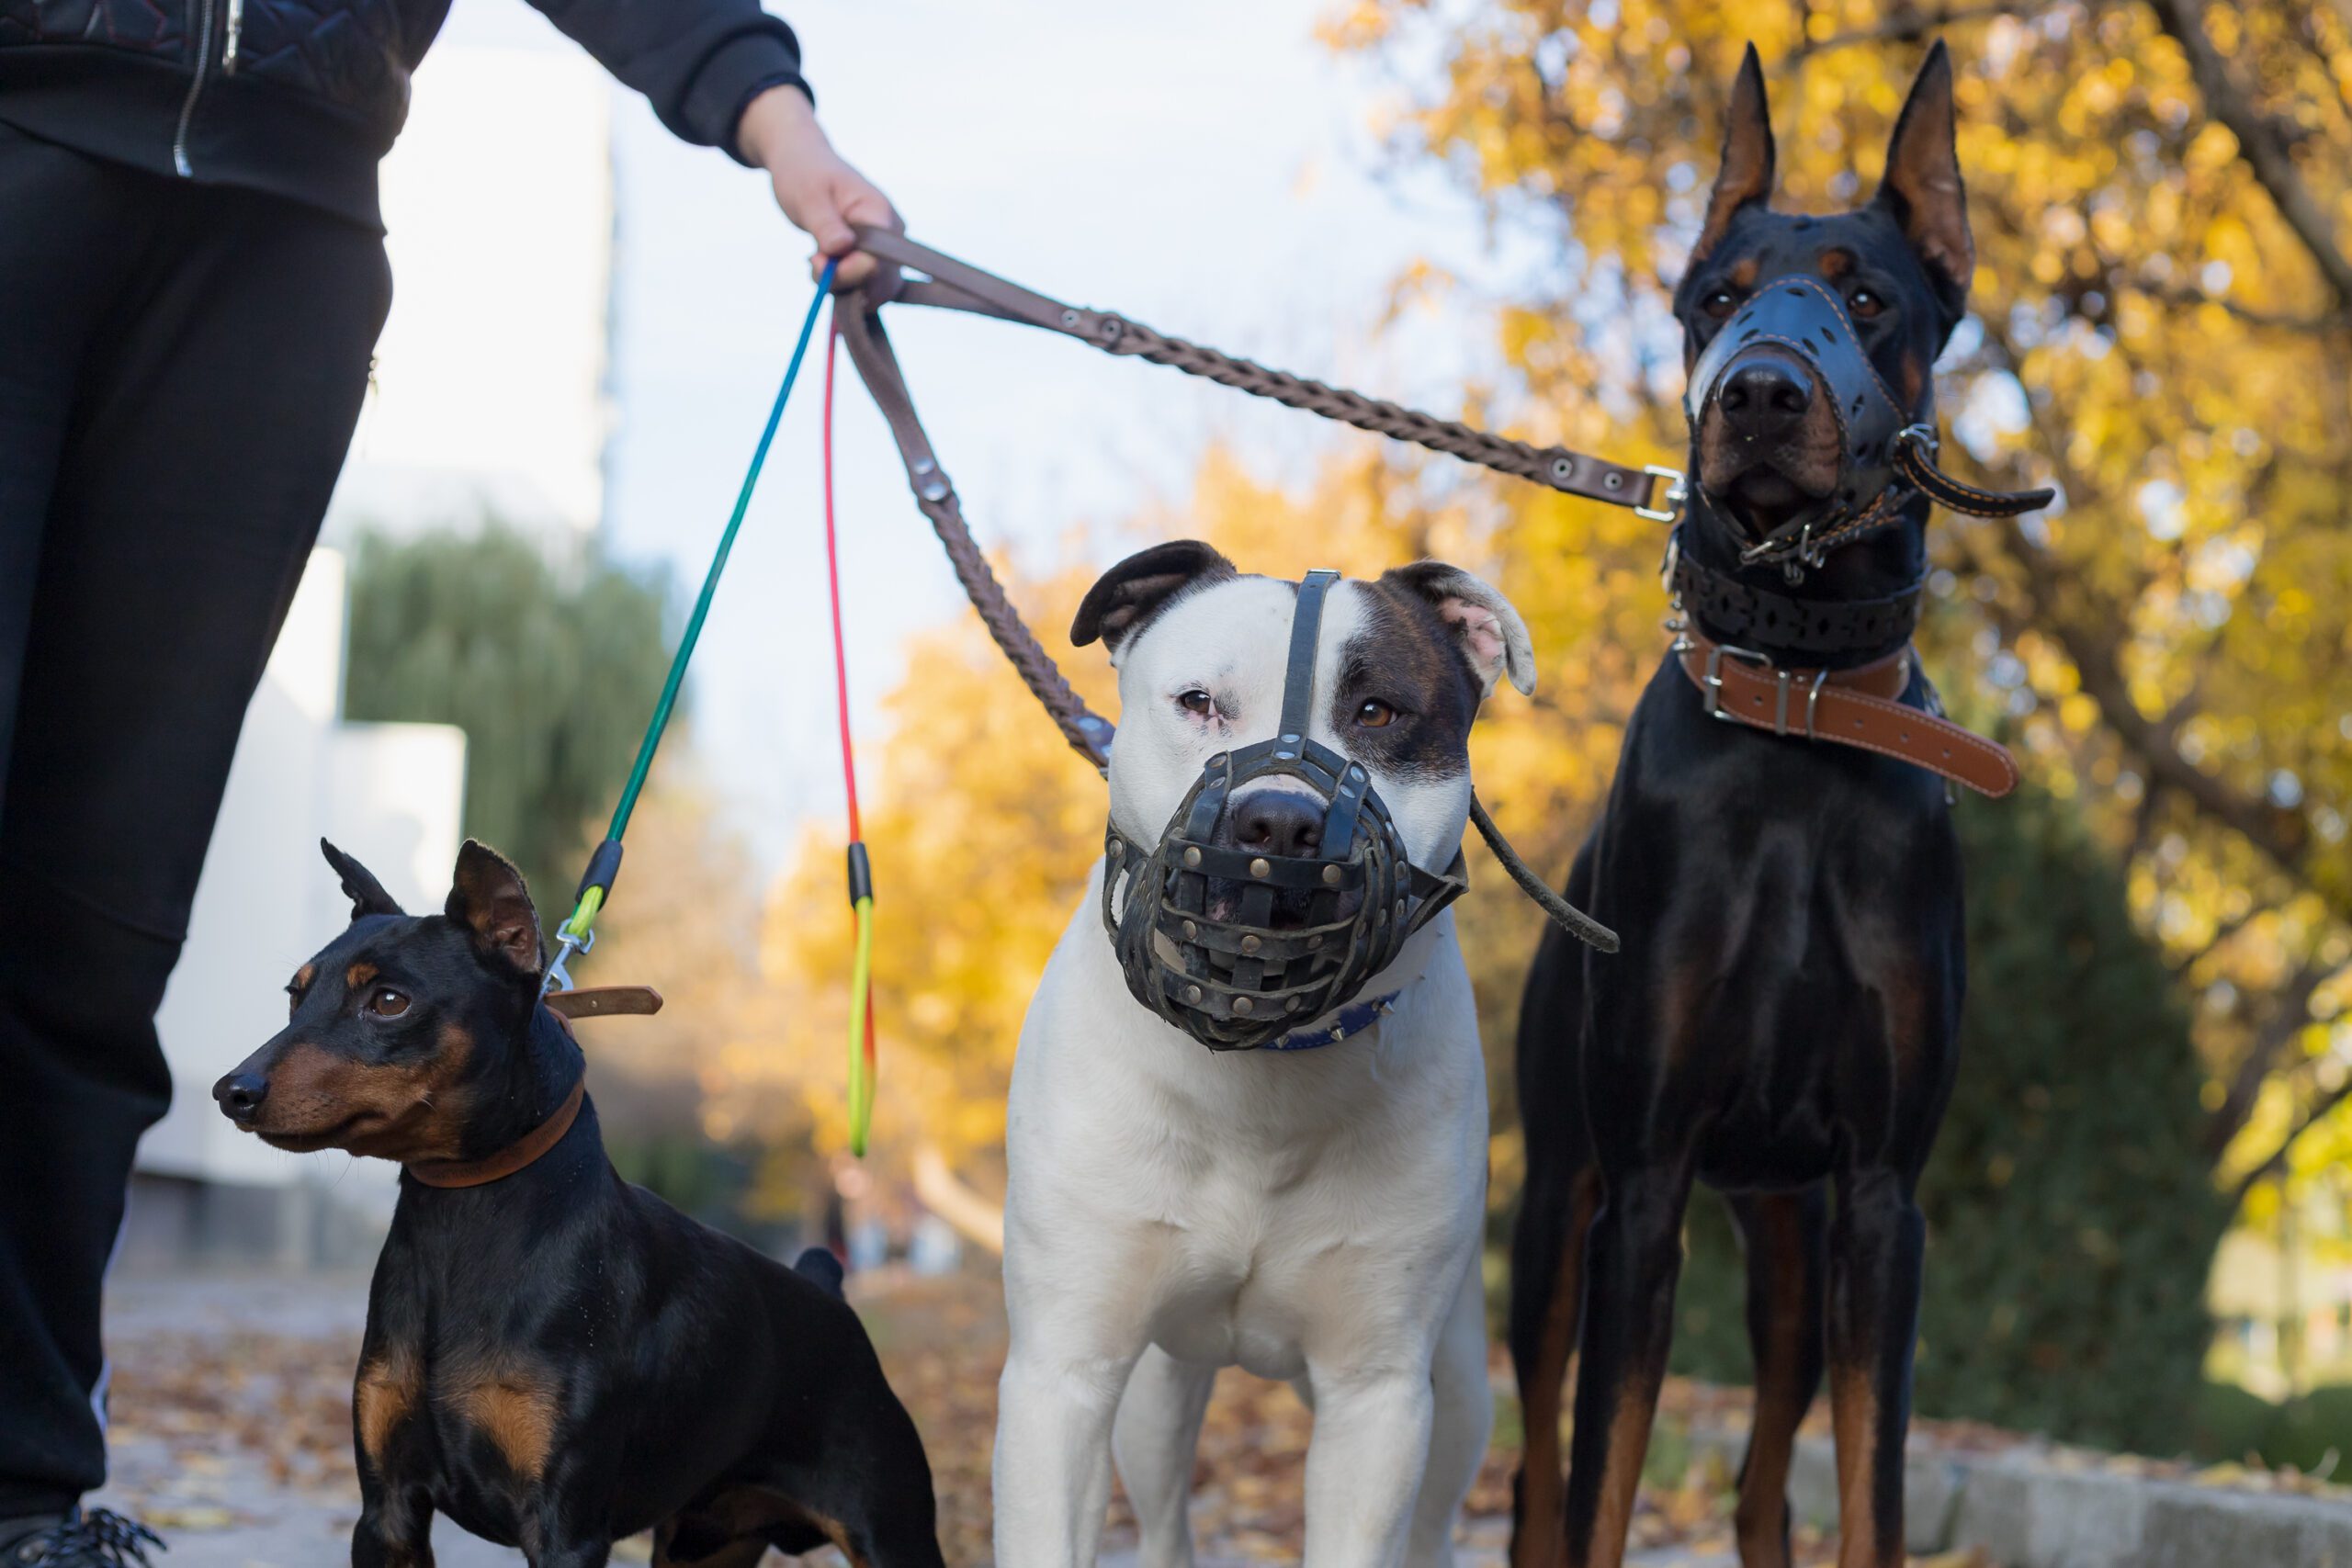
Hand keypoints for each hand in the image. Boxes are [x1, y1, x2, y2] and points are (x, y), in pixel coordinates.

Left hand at [737, 85, 901, 292]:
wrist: (801, 162)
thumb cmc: (803, 172)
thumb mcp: (808, 196)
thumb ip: (825, 225)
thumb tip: (842, 248)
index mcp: (880, 214)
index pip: (878, 262)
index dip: (849, 272)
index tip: (816, 261)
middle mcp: (891, 234)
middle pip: (881, 282)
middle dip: (844, 284)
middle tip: (812, 263)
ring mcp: (884, 247)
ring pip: (873, 289)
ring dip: (841, 287)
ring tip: (815, 260)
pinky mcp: (872, 256)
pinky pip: (865, 285)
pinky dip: (842, 284)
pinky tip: (823, 265)